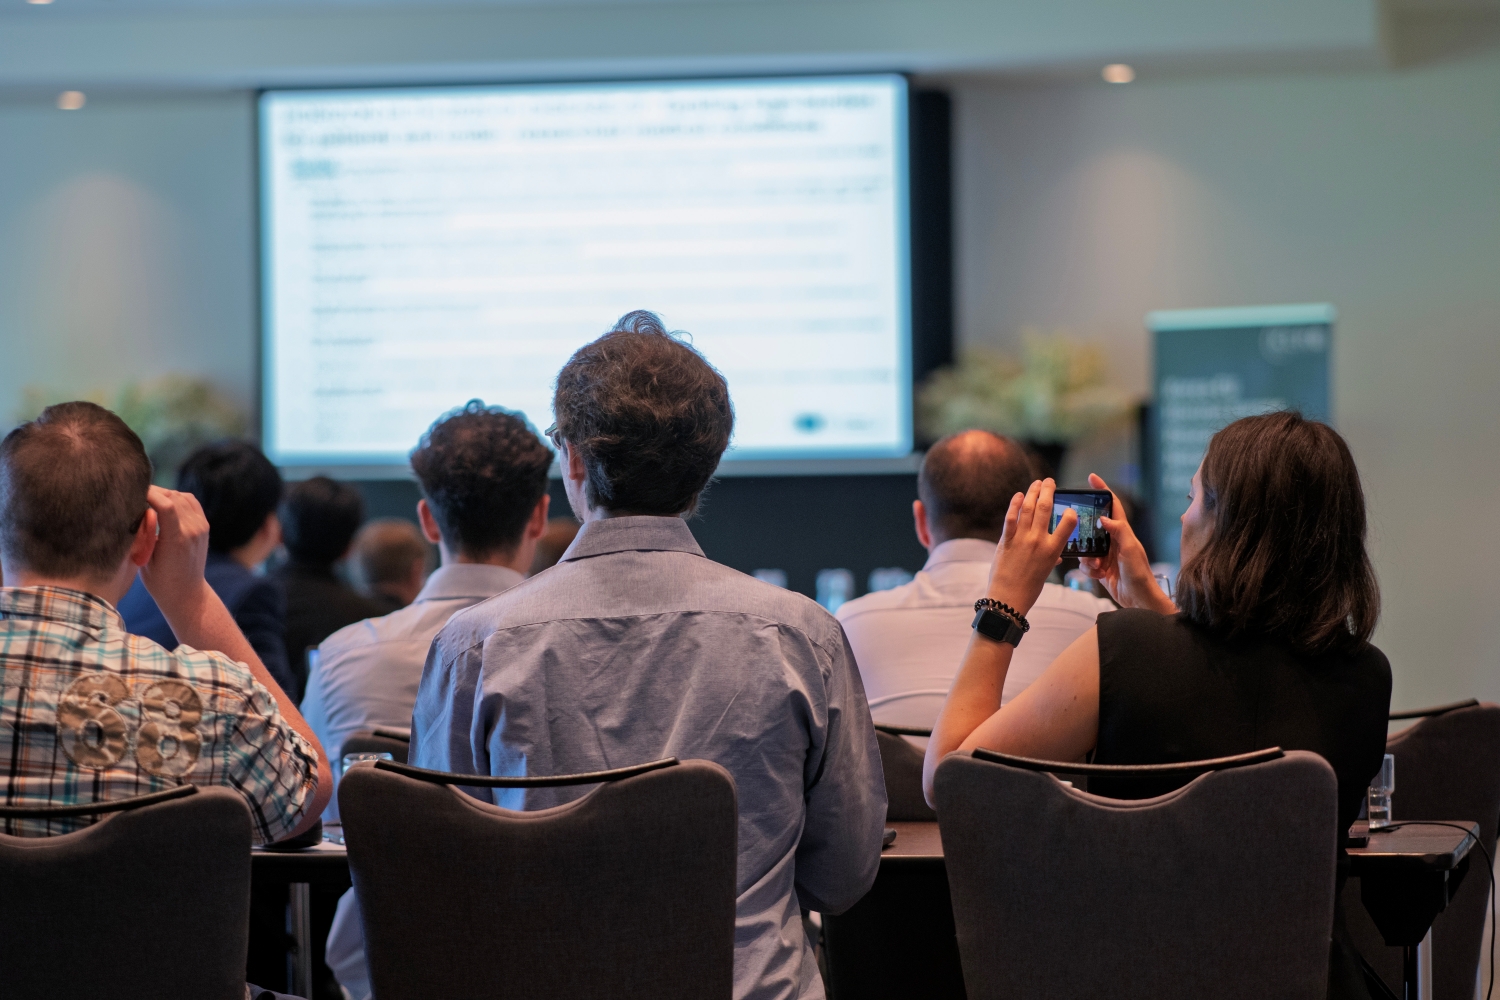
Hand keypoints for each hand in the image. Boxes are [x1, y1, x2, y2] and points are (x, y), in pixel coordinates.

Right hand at [138, 485, 212, 612]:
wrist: (187, 594)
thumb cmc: (160, 581)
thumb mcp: (144, 559)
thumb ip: (142, 534)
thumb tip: (133, 511)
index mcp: (177, 540)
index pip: (166, 505)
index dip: (148, 493)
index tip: (131, 491)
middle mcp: (193, 531)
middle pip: (173, 497)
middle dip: (153, 492)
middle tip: (134, 493)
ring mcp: (201, 527)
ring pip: (182, 497)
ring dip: (164, 494)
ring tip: (147, 498)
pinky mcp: (204, 526)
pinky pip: (191, 502)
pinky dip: (177, 498)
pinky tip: (163, 503)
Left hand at [984, 478, 1074, 615]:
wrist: (1008, 598)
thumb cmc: (1029, 588)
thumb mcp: (1046, 572)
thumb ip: (1051, 558)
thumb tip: (1056, 554)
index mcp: (1053, 550)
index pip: (1068, 524)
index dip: (1070, 512)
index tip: (1070, 506)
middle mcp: (1038, 541)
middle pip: (1045, 509)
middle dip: (1048, 491)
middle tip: (1050, 481)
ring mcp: (1021, 539)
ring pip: (1029, 509)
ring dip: (1033, 492)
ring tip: (1036, 483)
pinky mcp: (1006, 540)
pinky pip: (1011, 518)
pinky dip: (1015, 504)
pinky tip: (1019, 495)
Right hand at [1078, 474, 1174, 613]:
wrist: (1139, 600)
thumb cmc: (1139, 574)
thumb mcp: (1130, 550)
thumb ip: (1119, 531)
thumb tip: (1103, 517)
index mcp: (1123, 532)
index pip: (1112, 506)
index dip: (1103, 491)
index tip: (1092, 478)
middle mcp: (1114, 541)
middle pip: (1093, 527)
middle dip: (1085, 534)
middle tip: (1080, 538)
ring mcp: (1106, 555)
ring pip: (1086, 548)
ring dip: (1087, 558)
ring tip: (1097, 566)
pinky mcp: (1100, 569)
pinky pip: (1086, 564)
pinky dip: (1088, 570)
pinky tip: (1098, 575)